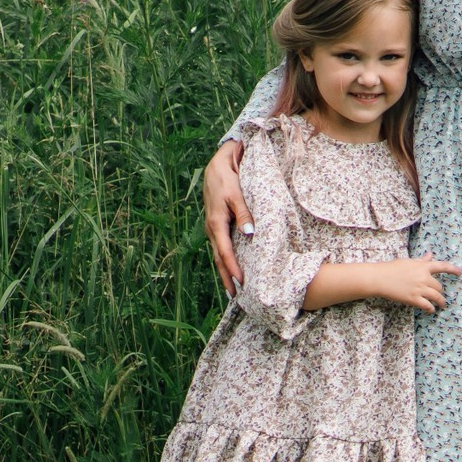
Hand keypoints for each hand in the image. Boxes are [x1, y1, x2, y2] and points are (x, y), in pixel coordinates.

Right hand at [203, 144, 247, 292]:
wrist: (216, 166)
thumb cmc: (227, 179)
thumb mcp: (236, 194)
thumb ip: (244, 214)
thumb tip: (249, 234)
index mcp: (216, 223)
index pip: (225, 252)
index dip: (233, 269)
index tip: (241, 282)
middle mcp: (211, 229)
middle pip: (219, 259)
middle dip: (226, 278)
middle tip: (235, 296)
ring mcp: (212, 228)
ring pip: (218, 255)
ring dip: (225, 271)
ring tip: (233, 289)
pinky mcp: (216, 226)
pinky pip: (220, 247)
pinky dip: (225, 260)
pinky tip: (231, 268)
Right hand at [371, 255, 461, 312]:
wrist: (380, 278)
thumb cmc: (393, 268)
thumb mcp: (409, 262)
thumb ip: (422, 261)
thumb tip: (430, 255)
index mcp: (423, 266)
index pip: (442, 266)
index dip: (453, 269)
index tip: (460, 272)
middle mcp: (424, 278)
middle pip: (439, 286)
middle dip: (439, 291)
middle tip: (439, 294)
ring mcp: (419, 289)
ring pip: (436, 297)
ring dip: (441, 302)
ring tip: (442, 305)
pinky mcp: (413, 299)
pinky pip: (427, 306)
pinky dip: (431, 308)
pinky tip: (431, 310)